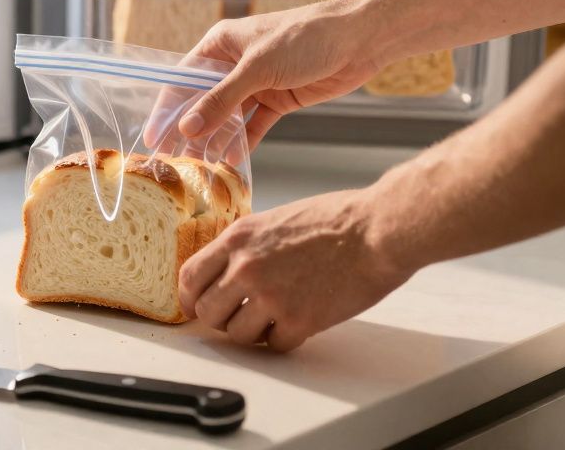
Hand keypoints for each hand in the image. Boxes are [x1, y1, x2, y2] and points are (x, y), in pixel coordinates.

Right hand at [176, 4, 382, 148]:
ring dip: (216, 140)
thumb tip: (187, 128)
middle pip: (203, 102)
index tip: (154, 138)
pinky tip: (232, 160)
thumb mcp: (257, 69)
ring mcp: (258, 83)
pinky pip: (254, 125)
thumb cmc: (305, 38)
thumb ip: (221, 100)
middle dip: (189, 130)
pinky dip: (243, 142)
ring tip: (200, 166)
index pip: (183, 80)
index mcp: (221, 45)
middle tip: (173, 160)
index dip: (167, 110)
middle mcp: (235, 64)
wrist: (358, 39)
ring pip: (228, 117)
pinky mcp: (279, 99)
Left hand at [179, 190, 411, 351]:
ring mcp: (271, 296)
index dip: (189, 297)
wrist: (375, 231)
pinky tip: (298, 322)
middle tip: (238, 316)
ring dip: (252, 332)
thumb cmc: (335, 219)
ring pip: (236, 334)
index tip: (195, 306)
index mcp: (238, 238)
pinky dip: (283, 339)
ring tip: (272, 319)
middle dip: (220, 318)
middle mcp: (246, 267)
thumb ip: (247, 245)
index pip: (189, 276)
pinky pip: (273, 345)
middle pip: (207, 311)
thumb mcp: (275, 219)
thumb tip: (228, 271)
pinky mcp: (299, 320)